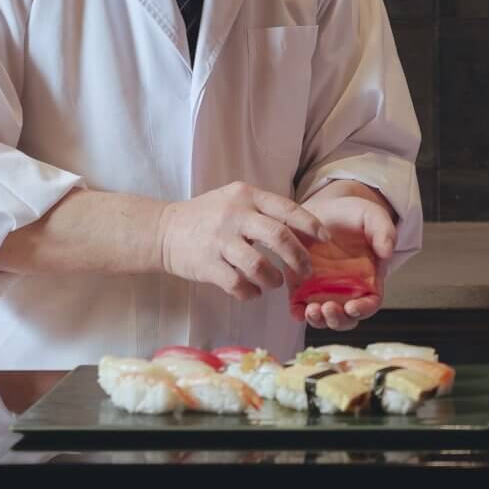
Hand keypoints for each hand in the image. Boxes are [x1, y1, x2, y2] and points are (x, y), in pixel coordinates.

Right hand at [156, 182, 325, 302]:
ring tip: (275, 282)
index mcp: (246, 196)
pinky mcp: (206, 265)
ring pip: (259, 266)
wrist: (163, 230)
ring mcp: (219, 240)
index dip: (311, 226)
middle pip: (279, 237)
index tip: (325, 240)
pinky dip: (250, 293)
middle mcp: (235, 215)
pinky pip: (237, 284)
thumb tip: (306, 230)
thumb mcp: (236, 200)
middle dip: (299, 258)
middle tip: (306, 271)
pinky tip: (252, 293)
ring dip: (274, 279)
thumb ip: (266, 211)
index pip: (287, 209)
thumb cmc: (209, 216)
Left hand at [297, 188, 395, 333]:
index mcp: (368, 278)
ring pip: (323, 316)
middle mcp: (346, 289)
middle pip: (346, 317)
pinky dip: (298, 313)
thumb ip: (384, 231)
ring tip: (312, 310)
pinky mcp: (302, 285)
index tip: (353, 306)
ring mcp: (323, 289)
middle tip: (328, 308)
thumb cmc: (351, 214)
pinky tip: (297, 310)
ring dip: (318, 320)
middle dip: (337, 319)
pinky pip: (300, 306)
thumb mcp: (372, 216)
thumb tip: (387, 252)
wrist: (324, 207)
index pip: (370, 303)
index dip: (363, 309)